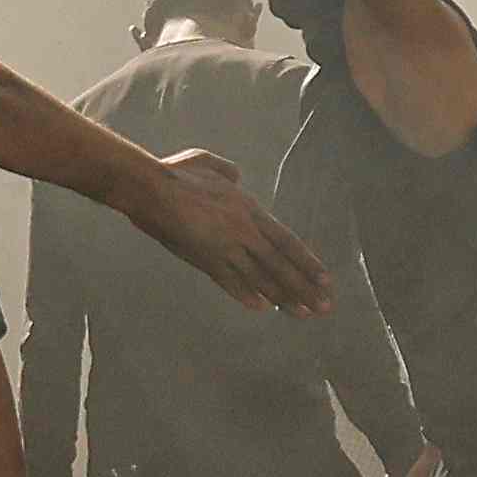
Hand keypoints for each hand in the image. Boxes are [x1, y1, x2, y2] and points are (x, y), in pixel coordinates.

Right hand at [127, 148, 332, 316]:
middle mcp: (244, 230)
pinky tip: (262, 307)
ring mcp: (226, 247)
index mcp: (248, 208)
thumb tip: (236, 176)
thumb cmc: (176, 173)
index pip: (286, 241)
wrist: (151, 188)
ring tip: (302, 314)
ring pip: (261, 277)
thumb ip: (227, 172)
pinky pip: (230, 281)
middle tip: (324, 307)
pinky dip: (246, 295)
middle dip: (304, 288)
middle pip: (280, 264)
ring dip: (283, 297)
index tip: (325, 280)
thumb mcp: (208, 162)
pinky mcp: (205, 259)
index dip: (308, 262)